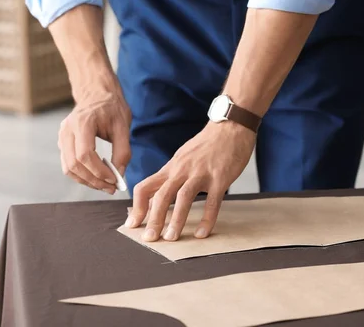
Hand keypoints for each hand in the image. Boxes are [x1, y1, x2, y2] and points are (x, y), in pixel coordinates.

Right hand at [58, 78, 131, 193]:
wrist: (97, 93)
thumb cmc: (112, 107)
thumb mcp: (123, 126)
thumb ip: (123, 151)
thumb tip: (119, 175)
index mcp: (82, 122)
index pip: (84, 154)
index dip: (99, 171)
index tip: (114, 180)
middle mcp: (67, 130)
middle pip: (74, 164)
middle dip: (93, 180)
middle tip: (111, 188)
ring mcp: (62, 136)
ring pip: (68, 168)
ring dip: (87, 181)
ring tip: (105, 185)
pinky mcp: (63, 142)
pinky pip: (68, 164)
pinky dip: (82, 175)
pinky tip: (96, 178)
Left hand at [125, 121, 255, 240]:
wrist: (231, 126)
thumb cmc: (207, 144)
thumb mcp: (183, 157)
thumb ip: (172, 176)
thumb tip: (159, 196)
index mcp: (171, 167)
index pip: (145, 186)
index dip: (137, 207)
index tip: (133, 224)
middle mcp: (182, 170)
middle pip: (161, 195)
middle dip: (153, 219)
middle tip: (149, 238)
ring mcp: (201, 173)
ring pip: (183, 198)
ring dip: (176, 220)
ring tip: (172, 238)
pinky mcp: (220, 177)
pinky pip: (213, 201)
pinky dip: (207, 219)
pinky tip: (202, 232)